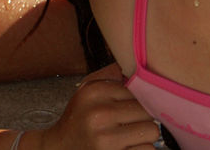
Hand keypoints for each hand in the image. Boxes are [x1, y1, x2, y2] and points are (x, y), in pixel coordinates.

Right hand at [28, 65, 159, 149]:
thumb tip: (141, 68)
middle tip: (133, 122)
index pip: (138, 89)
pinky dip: (142, 149)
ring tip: (132, 136)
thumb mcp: (87, 92)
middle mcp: (99, 114)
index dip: (142, 98)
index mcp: (94, 92)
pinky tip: (129, 147)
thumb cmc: (79, 119)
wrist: (58, 148)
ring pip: (152, 131)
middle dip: (145, 117)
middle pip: (147, 110)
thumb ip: (111, 78)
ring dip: (146, 135)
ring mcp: (106, 139)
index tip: (134, 106)